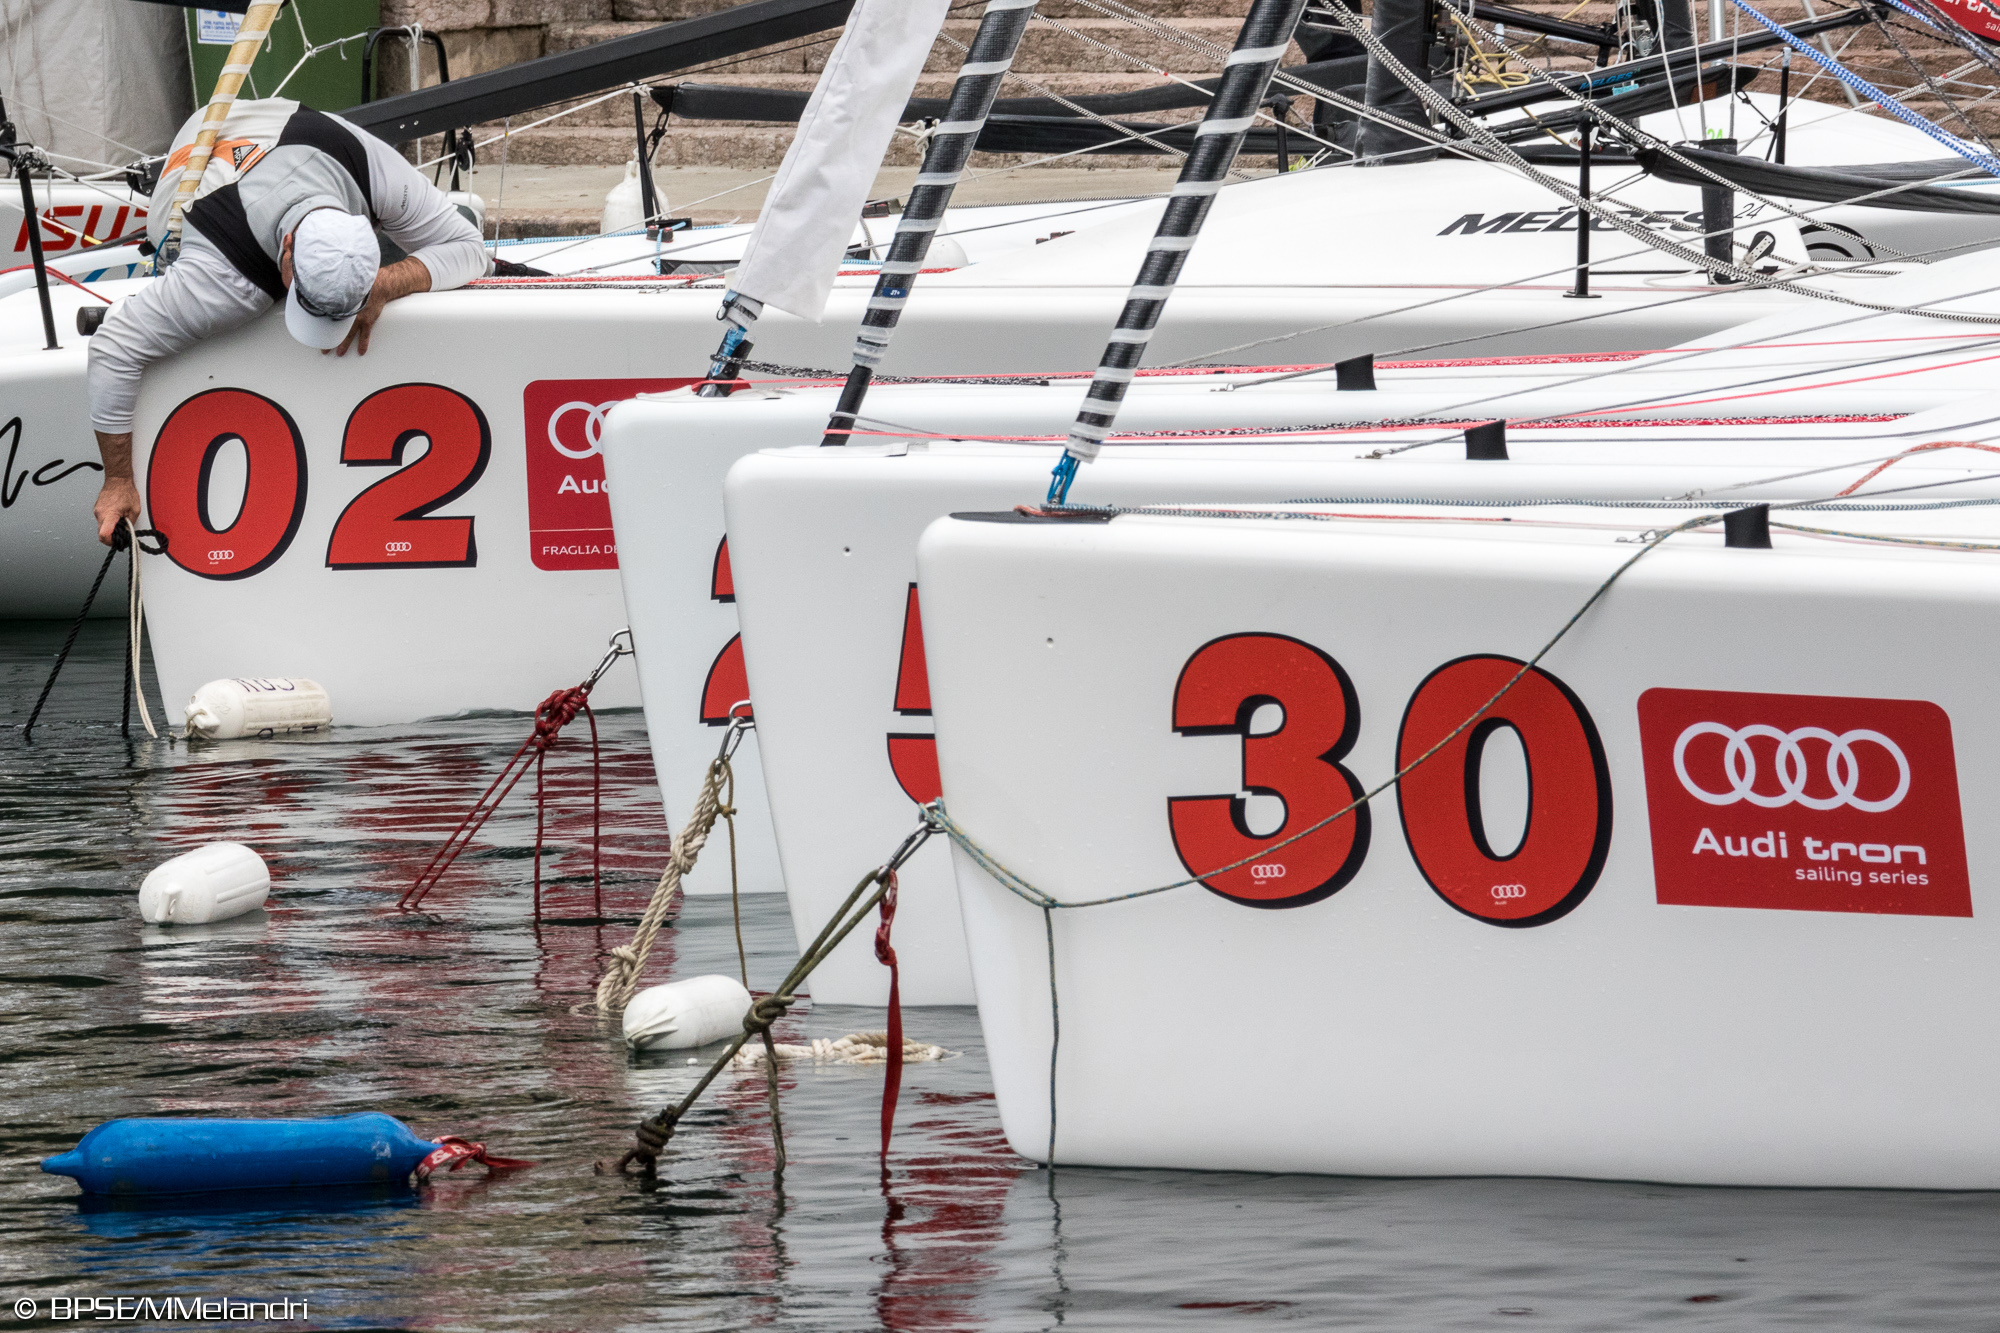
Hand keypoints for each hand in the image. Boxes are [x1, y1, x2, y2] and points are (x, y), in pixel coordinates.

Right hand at [93, 430, 136, 545]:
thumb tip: (128, 532)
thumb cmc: (126, 491)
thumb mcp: (134, 510)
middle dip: (112, 538)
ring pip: (101, 527)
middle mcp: (100, 513)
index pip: (104, 534)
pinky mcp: (96, 509)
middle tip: (123, 536)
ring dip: (111, 530)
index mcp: (109, 514)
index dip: (111, 542)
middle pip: (102, 534)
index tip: (118, 543)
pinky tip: (117, 518)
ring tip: (121, 524)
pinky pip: (101, 521)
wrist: (117, 479)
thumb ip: (130, 523)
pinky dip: (108, 523)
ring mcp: (96, 511)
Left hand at [330, 257, 431, 357]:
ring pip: (349, 334)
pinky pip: (365, 335)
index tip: (314, 335)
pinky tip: (360, 351)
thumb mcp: (344, 288)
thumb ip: (333, 294)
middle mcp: (347, 313)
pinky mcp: (368, 320)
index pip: (326, 318)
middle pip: (335, 329)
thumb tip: (321, 294)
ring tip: (339, 353)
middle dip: (329, 340)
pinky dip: (363, 343)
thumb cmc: (361, 286)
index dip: (320, 327)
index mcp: (339, 305)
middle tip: (324, 351)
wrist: (379, 286)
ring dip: (344, 344)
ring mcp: (358, 318)